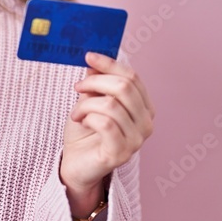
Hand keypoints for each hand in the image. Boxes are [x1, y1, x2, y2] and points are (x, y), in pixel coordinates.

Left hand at [60, 51, 155, 196]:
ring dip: (86, 104)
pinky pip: (105, 124)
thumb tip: (95, 60)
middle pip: (124, 87)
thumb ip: (97, 81)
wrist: (75, 163)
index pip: (132, 77)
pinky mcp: (121, 153)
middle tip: (77, 87)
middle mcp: (146, 123)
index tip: (88, 56)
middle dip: (95, 82)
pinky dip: (88, 117)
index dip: (109, 64)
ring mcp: (136, 140)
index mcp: (144, 107)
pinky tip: (82, 123)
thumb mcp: (90, 99)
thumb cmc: (85, 131)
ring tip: (77, 113)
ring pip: (111, 105)